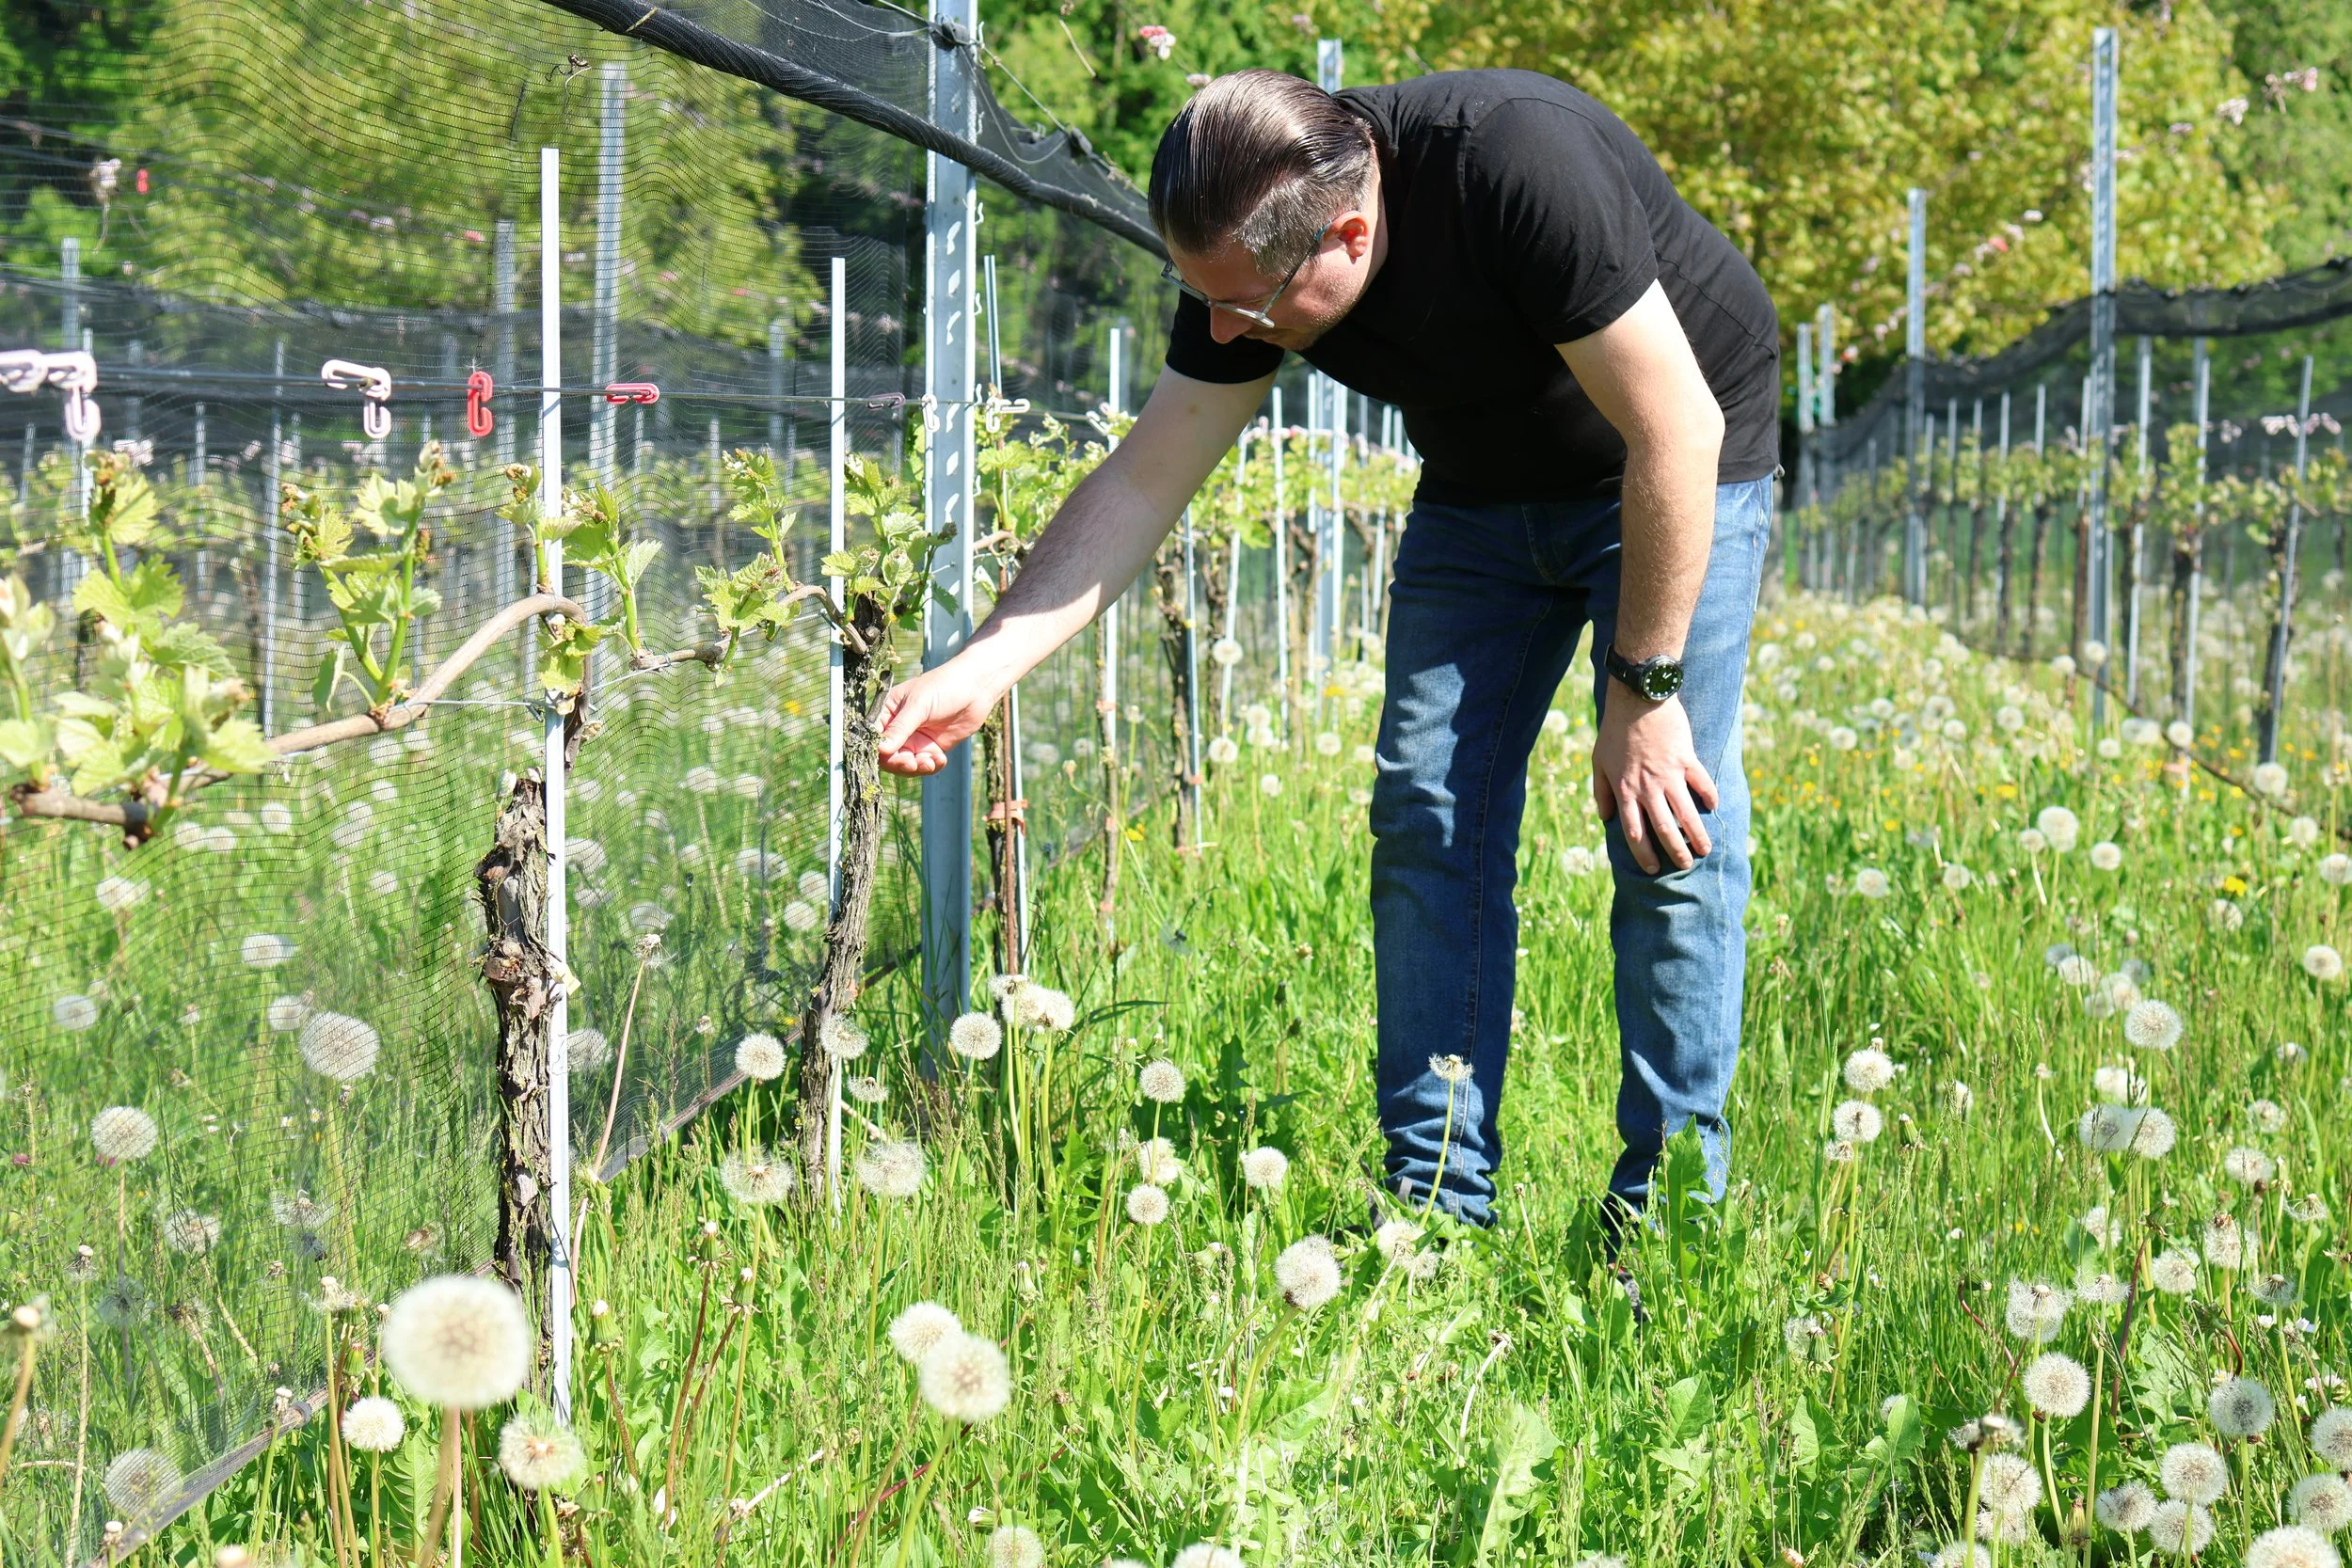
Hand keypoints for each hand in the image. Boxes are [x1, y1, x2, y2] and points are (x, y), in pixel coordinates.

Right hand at [874, 659, 1001, 776]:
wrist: (976, 687)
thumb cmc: (943, 686)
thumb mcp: (919, 705)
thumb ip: (900, 728)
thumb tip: (880, 749)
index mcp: (887, 712)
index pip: (873, 736)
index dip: (876, 750)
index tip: (888, 757)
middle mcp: (897, 728)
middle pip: (888, 756)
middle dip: (899, 763)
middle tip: (911, 764)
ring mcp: (915, 739)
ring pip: (906, 765)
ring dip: (917, 768)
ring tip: (931, 761)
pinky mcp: (931, 747)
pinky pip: (925, 765)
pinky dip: (931, 766)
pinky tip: (941, 758)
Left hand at [1591, 686, 1716, 873]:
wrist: (1638, 700)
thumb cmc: (1615, 731)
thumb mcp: (1598, 762)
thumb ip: (1601, 792)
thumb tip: (1605, 818)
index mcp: (1626, 791)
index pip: (1635, 833)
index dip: (1643, 854)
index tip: (1652, 868)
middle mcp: (1648, 788)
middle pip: (1664, 830)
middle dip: (1675, 852)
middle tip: (1685, 865)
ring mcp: (1669, 775)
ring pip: (1687, 813)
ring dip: (1697, 834)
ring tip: (1705, 849)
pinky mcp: (1687, 759)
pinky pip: (1702, 783)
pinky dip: (1709, 796)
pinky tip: (1714, 807)